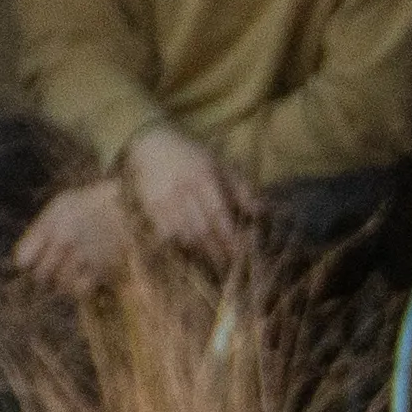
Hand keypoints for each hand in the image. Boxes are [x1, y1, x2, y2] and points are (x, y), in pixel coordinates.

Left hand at [14, 178, 139, 293]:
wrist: (137, 205)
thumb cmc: (96, 204)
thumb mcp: (63, 205)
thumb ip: (42, 230)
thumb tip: (23, 262)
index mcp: (52, 222)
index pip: (23, 258)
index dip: (28, 264)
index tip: (34, 263)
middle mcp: (66, 239)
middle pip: (41, 276)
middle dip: (45, 277)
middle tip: (55, 273)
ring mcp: (85, 255)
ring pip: (60, 285)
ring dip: (64, 284)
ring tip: (72, 275)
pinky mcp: (104, 268)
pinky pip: (81, 290)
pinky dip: (80, 289)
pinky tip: (86, 279)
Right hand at [126, 128, 247, 260]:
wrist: (151, 145)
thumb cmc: (192, 156)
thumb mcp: (221, 164)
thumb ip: (242, 187)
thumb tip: (260, 211)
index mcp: (204, 176)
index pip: (220, 213)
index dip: (231, 236)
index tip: (243, 253)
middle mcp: (183, 189)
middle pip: (202, 229)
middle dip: (218, 251)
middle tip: (230, 267)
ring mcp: (164, 200)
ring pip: (184, 234)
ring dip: (200, 253)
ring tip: (213, 266)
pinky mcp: (150, 208)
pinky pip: (166, 234)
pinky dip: (179, 247)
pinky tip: (191, 254)